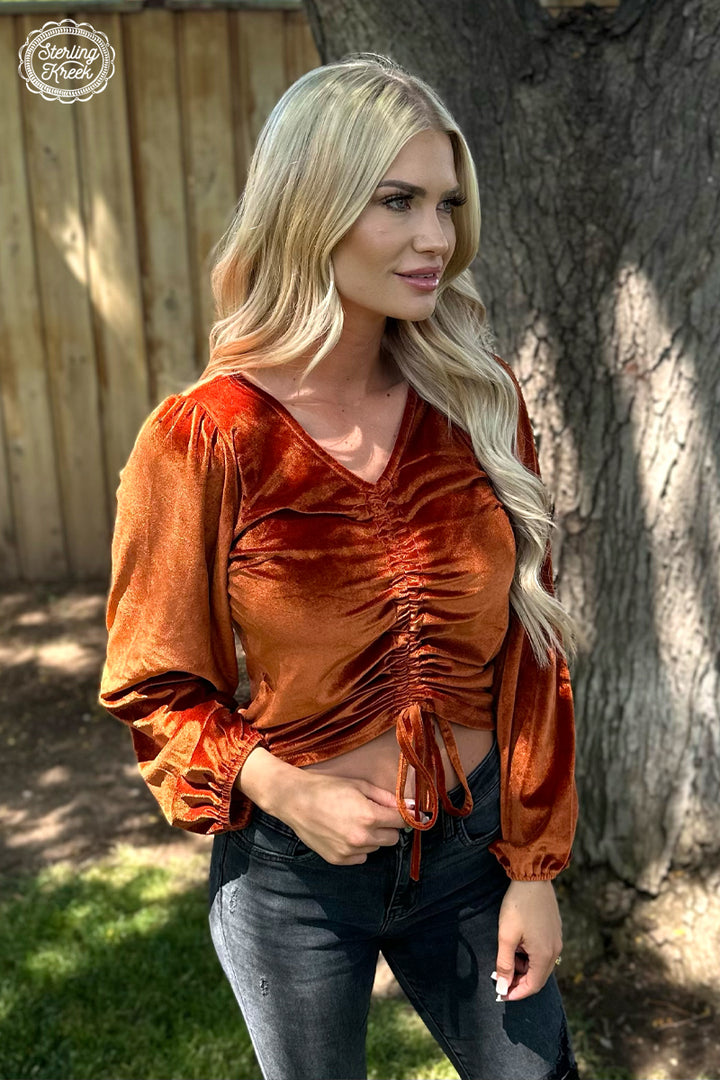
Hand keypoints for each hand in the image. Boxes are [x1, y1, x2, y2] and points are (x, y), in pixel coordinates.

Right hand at [281, 771, 406, 864]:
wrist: (295, 800)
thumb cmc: (327, 788)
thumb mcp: (359, 785)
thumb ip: (386, 798)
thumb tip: (409, 805)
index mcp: (369, 816)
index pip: (402, 822)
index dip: (403, 815)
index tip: (403, 813)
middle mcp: (362, 838)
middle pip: (393, 839)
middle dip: (388, 827)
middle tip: (373, 814)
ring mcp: (349, 851)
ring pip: (376, 848)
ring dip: (372, 838)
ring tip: (352, 822)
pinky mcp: (338, 860)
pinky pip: (361, 857)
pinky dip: (358, 848)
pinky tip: (344, 833)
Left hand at [493, 880, 562, 1001]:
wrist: (533, 877)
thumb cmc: (518, 906)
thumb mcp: (506, 936)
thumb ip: (505, 964)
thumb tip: (503, 987)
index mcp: (544, 955)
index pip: (533, 986)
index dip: (516, 993)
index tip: (501, 994)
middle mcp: (555, 950)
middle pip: (538, 977)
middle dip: (520, 982)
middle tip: (501, 979)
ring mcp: (557, 940)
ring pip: (541, 964)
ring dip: (524, 968)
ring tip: (506, 959)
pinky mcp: (555, 930)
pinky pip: (544, 952)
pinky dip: (530, 956)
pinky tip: (517, 946)